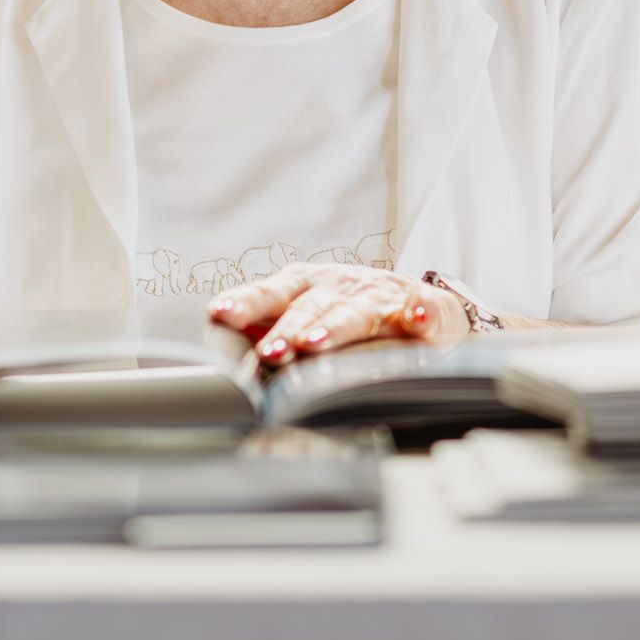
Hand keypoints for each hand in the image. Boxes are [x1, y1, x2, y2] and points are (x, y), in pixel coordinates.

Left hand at [205, 263, 469, 371]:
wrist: (416, 303)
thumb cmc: (347, 310)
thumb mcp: (303, 309)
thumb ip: (264, 327)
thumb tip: (217, 342)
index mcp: (304, 286)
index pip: (269, 294)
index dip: (246, 304)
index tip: (220, 315)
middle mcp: (338, 287)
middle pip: (309, 309)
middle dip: (287, 331)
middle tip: (269, 353)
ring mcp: (378, 297)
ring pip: (356, 314)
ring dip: (336, 327)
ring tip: (316, 343)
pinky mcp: (420, 309)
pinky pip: (423, 313)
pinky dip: (421, 317)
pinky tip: (419, 322)